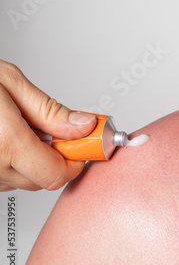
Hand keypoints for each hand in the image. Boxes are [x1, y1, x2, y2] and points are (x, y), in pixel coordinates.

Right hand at [0, 60, 96, 190]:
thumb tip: (83, 127)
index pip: (58, 174)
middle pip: (44, 180)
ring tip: (19, 129)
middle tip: (54, 131)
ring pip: (23, 180)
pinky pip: (2, 178)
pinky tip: (5, 139)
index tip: (84, 145)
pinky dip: (12, 163)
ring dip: (33, 160)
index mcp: (5, 144)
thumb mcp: (9, 83)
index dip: (76, 160)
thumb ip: (50, 111)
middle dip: (56, 157)